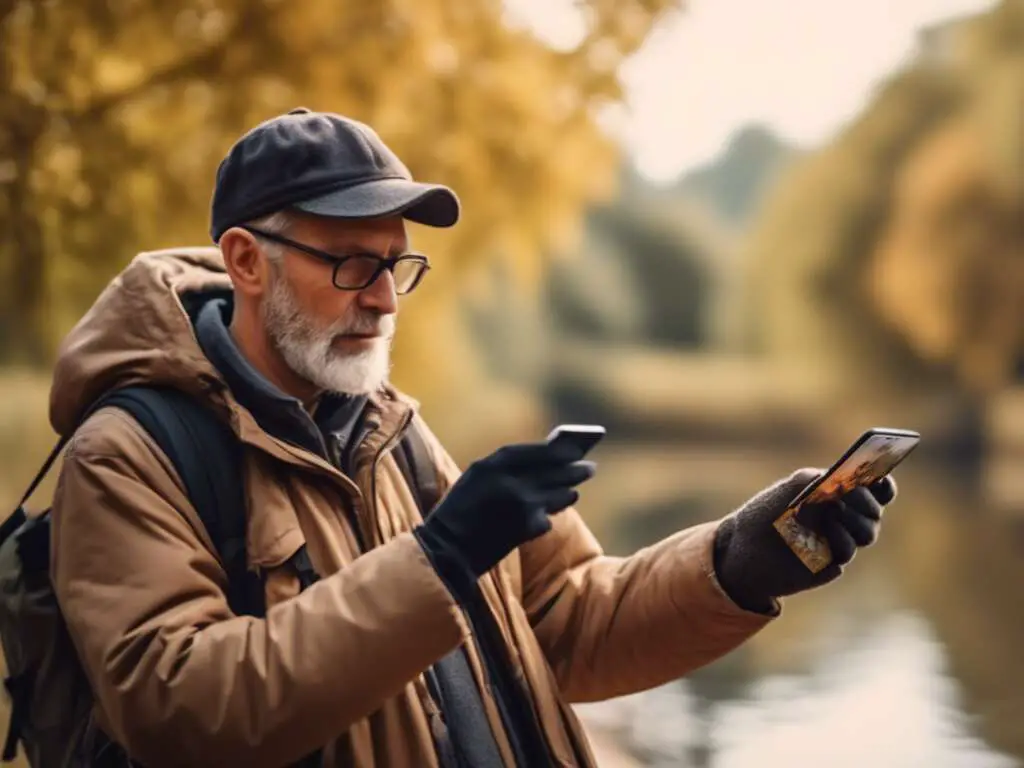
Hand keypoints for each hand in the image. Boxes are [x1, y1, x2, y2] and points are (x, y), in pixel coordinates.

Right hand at [415, 441, 594, 580]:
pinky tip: (544, 517)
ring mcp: (521, 503)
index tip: (573, 448)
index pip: (535, 451)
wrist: (446, 550)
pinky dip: (547, 518)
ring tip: (573, 491)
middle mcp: (509, 480)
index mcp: (492, 464)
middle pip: (554, 470)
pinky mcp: (527, 526)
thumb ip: (504, 468)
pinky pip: (547, 518)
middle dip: (574, 469)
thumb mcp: (475, 479)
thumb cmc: (460, 512)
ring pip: (558, 493)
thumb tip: (543, 461)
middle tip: (590, 467)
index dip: (557, 450)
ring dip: (568, 493)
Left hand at [713, 468, 897, 613]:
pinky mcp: (831, 563)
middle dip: (865, 500)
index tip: (879, 478)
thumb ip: (822, 479)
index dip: (883, 485)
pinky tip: (825, 530)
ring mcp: (840, 542)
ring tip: (833, 510)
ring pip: (868, 532)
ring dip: (855, 519)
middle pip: (875, 511)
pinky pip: (847, 551)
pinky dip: (839, 538)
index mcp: (839, 496)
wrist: (744, 548)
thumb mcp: (794, 486)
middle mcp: (845, 519)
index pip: (876, 490)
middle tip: (849, 492)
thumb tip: (849, 481)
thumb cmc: (769, 511)